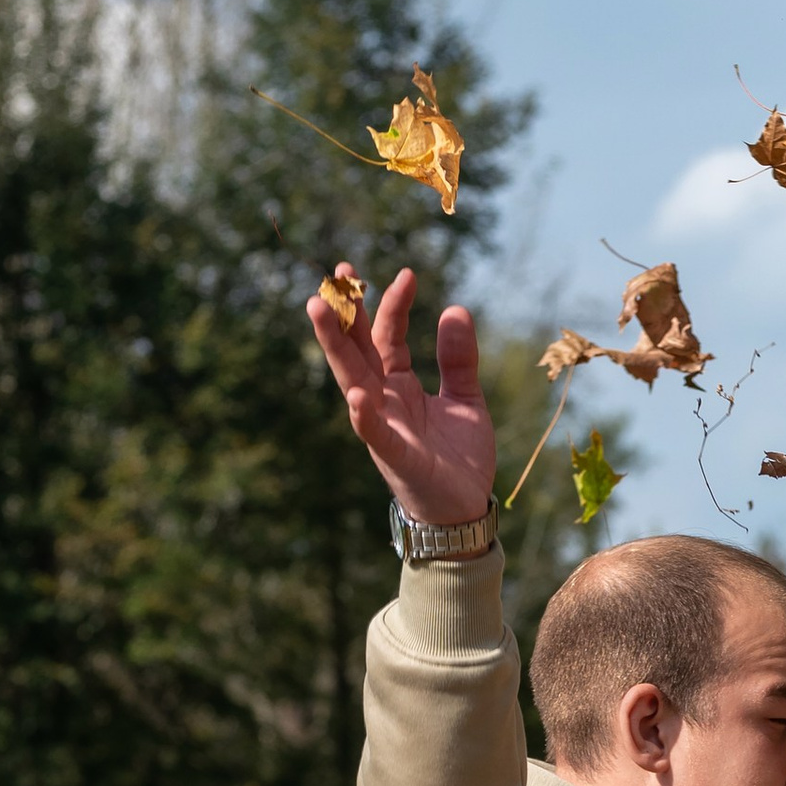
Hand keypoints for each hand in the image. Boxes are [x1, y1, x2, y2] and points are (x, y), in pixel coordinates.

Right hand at [306, 265, 497, 526]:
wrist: (465, 512)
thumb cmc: (459, 458)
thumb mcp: (466, 399)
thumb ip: (458, 359)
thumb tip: (456, 309)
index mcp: (399, 384)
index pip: (388, 335)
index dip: (394, 305)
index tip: (407, 273)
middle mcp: (384, 400)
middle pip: (357, 349)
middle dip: (344, 313)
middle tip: (336, 273)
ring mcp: (384, 428)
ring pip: (352, 380)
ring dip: (335, 346)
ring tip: (319, 310)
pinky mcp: (396, 458)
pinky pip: (375, 436)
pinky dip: (365, 418)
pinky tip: (357, 396)